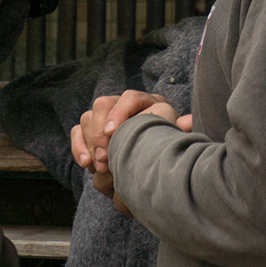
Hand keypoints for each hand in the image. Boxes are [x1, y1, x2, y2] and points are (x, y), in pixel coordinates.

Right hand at [69, 91, 190, 216]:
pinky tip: (86, 164)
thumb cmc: (170, 150)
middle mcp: (126, 106)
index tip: (113, 133)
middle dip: (100, 131)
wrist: (160, 169)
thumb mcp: (177, 140)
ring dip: (90, 141)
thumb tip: (187, 122)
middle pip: (104, 104)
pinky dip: (79, 146)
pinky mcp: (94, 133)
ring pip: (88, 117)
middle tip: (104, 158)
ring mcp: (107, 118)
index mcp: (149, 103)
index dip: (120, 112)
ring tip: (98, 165)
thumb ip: (181, 130)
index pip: (131, 97)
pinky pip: (78, 132)